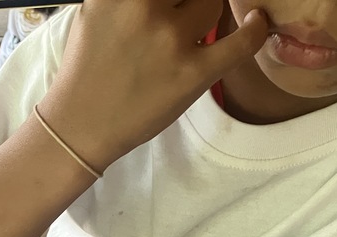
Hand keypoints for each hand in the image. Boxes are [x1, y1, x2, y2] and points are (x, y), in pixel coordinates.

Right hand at [37, 0, 267, 170]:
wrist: (80, 124)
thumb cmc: (87, 68)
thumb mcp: (96, 11)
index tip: (176, 0)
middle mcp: (144, 7)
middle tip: (183, 10)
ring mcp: (171, 40)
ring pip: (211, 5)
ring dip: (206, 11)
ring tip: (195, 26)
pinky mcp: (192, 73)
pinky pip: (240, 43)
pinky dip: (254, 30)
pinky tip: (256, 21)